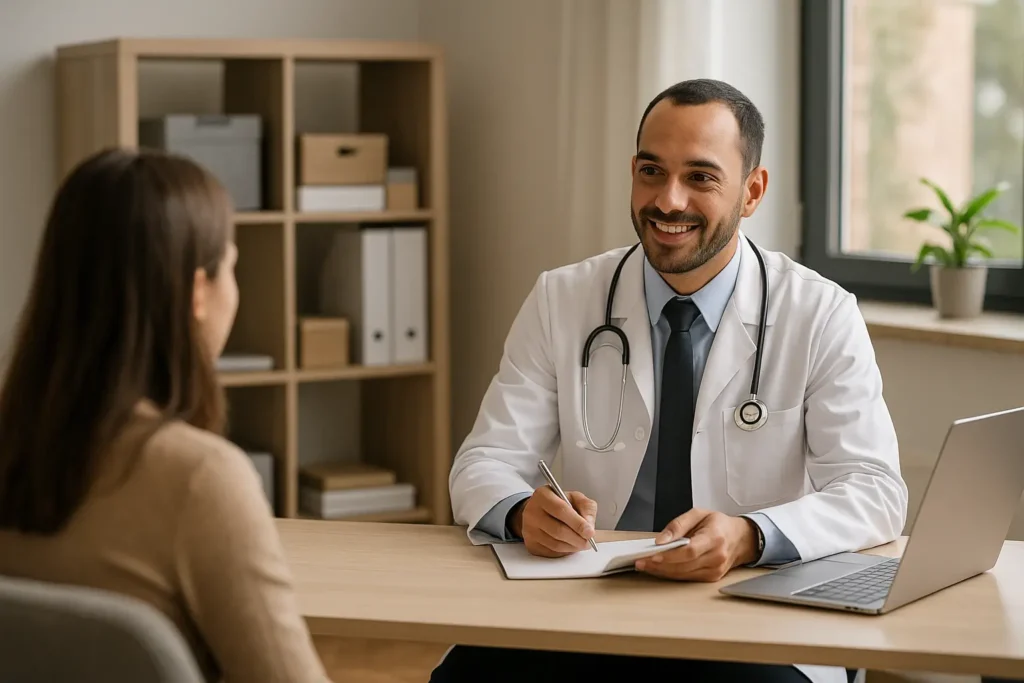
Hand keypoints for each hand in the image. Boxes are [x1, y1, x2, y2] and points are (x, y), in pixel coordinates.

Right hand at [510, 486, 596, 557]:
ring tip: (581, 544)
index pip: (561, 510)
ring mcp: (529, 529)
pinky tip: (570, 545)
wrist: (539, 512)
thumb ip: (586, 507)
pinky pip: (551, 552)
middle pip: (558, 530)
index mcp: (543, 495)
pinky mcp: (530, 544)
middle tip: (588, 542)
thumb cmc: (559, 504)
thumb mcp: (575, 498)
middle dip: (577, 539)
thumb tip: (589, 527)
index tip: (590, 532)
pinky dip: (564, 552)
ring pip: (555, 544)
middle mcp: (532, 512)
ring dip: (572, 547)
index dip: (577, 523)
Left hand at [634, 508, 758, 581]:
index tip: (652, 555)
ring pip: (683, 574)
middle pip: (684, 565)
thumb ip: (678, 525)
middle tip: (641, 561)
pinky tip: (659, 568)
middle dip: (659, 565)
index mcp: (715, 537)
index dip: (669, 555)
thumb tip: (661, 540)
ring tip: (645, 565)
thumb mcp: (698, 514)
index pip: (690, 551)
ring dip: (662, 571)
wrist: (740, 538)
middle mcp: (717, 557)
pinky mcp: (711, 577)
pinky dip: (671, 574)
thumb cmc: (718, 524)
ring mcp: (715, 570)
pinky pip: (687, 578)